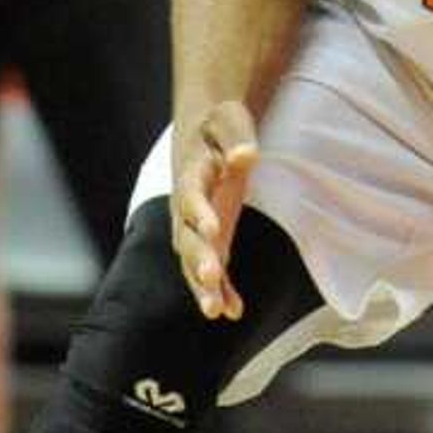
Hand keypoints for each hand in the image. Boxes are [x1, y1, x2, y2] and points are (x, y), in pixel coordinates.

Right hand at [172, 102, 258, 318]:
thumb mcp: (228, 120)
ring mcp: (194, 228)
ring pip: (193, 261)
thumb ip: (236, 137)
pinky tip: (234, 311)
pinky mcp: (208, 241)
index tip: (212, 227)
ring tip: (215, 311)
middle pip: (187, 236)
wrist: (200, 135)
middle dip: (198, 259)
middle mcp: (186, 207)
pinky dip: (221, 290)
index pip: (191, 195)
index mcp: (191, 174)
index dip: (199, 212)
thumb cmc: (218, 126)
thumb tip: (246, 154)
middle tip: (210, 279)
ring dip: (203, 286)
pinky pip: (211, 270)